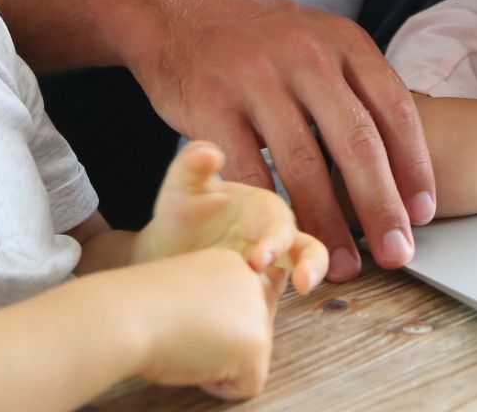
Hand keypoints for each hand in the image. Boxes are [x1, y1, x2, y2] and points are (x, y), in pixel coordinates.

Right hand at [128, 248, 281, 399]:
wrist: (130, 315)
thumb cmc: (142, 306)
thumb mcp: (185, 290)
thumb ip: (212, 299)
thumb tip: (226, 328)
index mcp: (231, 263)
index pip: (240, 306)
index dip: (213, 324)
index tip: (186, 320)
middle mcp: (251, 281)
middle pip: (250, 331)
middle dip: (222, 344)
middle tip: (183, 332)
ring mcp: (258, 312)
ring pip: (250, 358)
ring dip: (220, 363)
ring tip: (187, 343)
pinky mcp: (257, 346)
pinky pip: (247, 384)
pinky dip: (220, 386)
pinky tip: (194, 361)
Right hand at [135, 0, 434, 281]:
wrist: (175, 12)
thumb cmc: (256, 39)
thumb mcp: (315, 39)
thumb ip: (354, 85)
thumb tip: (399, 160)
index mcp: (341, 39)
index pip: (394, 107)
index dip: (413, 165)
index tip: (422, 213)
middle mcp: (305, 54)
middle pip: (356, 141)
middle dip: (381, 205)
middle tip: (396, 253)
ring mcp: (257, 78)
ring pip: (304, 164)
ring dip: (327, 224)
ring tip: (341, 264)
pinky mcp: (212, 104)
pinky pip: (248, 171)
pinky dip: (267, 212)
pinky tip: (281, 239)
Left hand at [135, 141, 327, 294]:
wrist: (164, 253)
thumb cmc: (180, 214)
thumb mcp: (182, 187)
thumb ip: (193, 164)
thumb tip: (211, 153)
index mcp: (263, 209)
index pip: (281, 221)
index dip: (275, 239)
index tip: (258, 258)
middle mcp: (275, 237)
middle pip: (308, 247)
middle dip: (311, 263)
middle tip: (303, 281)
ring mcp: (273, 268)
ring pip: (303, 272)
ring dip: (307, 280)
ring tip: (301, 294)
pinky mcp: (263, 294)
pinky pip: (276, 302)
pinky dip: (274, 311)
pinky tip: (259, 323)